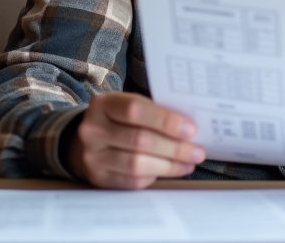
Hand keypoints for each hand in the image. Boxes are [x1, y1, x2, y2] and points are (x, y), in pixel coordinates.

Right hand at [67, 93, 206, 189]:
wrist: (86, 142)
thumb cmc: (117, 121)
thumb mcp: (127, 106)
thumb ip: (152, 113)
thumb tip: (187, 129)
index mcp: (102, 105)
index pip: (135, 110)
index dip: (165, 121)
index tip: (190, 129)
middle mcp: (93, 130)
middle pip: (140, 140)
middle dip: (174, 147)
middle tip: (197, 151)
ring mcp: (93, 156)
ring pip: (137, 164)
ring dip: (169, 165)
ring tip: (189, 163)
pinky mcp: (99, 178)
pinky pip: (133, 180)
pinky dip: (156, 176)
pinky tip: (171, 170)